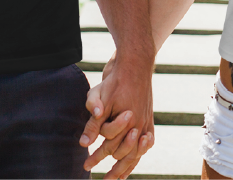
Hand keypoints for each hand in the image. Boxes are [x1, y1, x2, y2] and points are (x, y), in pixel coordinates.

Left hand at [79, 53, 154, 179]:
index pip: (110, 146)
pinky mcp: (149, 119)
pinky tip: (134, 160)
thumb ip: (93, 123)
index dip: (96, 157)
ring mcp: (146, 123)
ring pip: (138, 152)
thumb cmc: (116, 80)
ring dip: (127, 166)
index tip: (85, 165)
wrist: (135, 64)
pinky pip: (147, 143)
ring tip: (118, 178)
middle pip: (125, 154)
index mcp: (127, 122)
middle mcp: (139, 125)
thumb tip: (83, 143)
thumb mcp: (99, 98)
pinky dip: (140, 153)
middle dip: (113, 169)